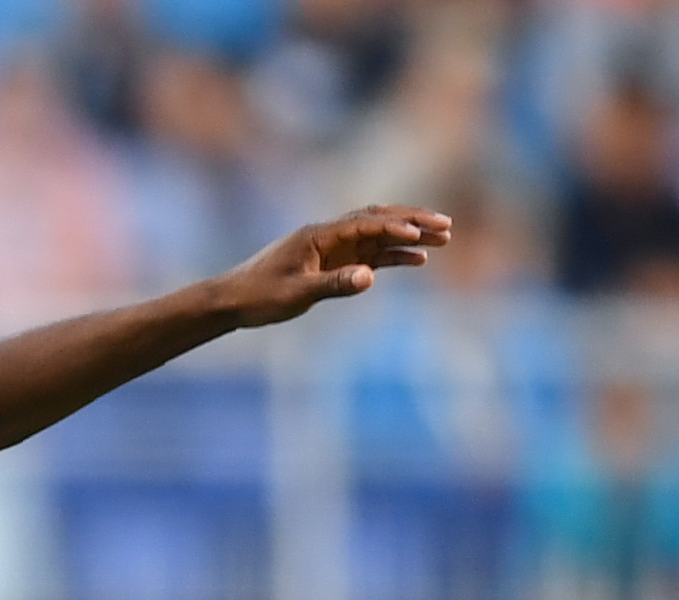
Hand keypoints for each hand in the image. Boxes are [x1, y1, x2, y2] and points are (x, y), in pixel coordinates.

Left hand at [216, 206, 449, 327]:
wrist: (232, 301)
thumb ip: (334, 285)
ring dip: (409, 236)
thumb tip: (370, 276)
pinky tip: (417, 261)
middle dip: (413, 221)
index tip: (422, 234)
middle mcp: (329, 235)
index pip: (366, 224)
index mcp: (319, 235)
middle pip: (379, 220)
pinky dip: (393, 256)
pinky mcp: (332, 262)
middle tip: (446, 226)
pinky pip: (369, 255)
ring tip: (443, 240)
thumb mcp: (297, 294)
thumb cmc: (260, 296)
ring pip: (378, 235)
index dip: (396, 227)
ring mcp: (332, 247)